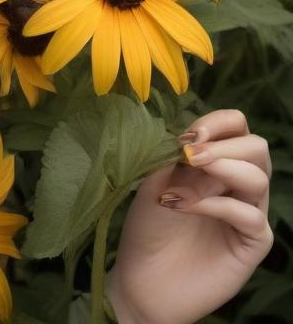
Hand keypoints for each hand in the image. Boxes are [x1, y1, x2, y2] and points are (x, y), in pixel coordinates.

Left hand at [105, 108, 273, 323]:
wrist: (142, 280)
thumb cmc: (148, 227)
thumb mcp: (155, 181)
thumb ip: (178, 157)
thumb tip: (197, 140)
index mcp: (215, 161)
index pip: (236, 126)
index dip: (218, 123)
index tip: (190, 134)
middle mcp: (236, 183)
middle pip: (257, 147)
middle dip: (224, 145)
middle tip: (191, 155)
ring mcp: (247, 213)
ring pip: (260, 177)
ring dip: (223, 169)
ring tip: (185, 182)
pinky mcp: (252, 245)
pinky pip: (252, 216)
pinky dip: (220, 205)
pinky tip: (189, 207)